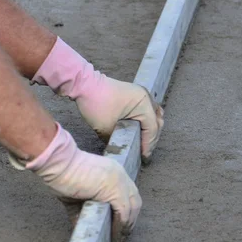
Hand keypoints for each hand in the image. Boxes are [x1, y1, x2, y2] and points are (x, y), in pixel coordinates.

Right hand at [10, 123, 141, 241]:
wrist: (58, 164)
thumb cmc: (61, 175)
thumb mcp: (75, 195)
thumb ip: (81, 210)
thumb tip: (80, 227)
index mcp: (113, 172)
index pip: (128, 195)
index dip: (126, 214)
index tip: (120, 228)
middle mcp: (121, 175)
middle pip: (134, 203)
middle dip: (129, 222)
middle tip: (121, 239)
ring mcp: (120, 181)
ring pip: (132, 210)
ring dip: (126, 228)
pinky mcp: (115, 190)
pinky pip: (123, 214)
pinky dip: (120, 227)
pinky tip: (114, 238)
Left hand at [31, 37, 163, 158]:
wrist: (85, 85)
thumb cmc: (95, 104)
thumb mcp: (106, 128)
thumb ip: (118, 141)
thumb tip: (123, 150)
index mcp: (143, 103)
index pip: (152, 128)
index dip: (148, 145)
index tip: (143, 157)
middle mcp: (146, 97)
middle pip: (157, 122)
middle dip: (151, 139)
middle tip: (144, 153)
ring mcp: (142, 94)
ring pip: (154, 116)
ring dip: (150, 130)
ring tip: (143, 144)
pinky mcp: (135, 95)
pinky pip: (148, 110)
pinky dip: (147, 121)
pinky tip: (140, 131)